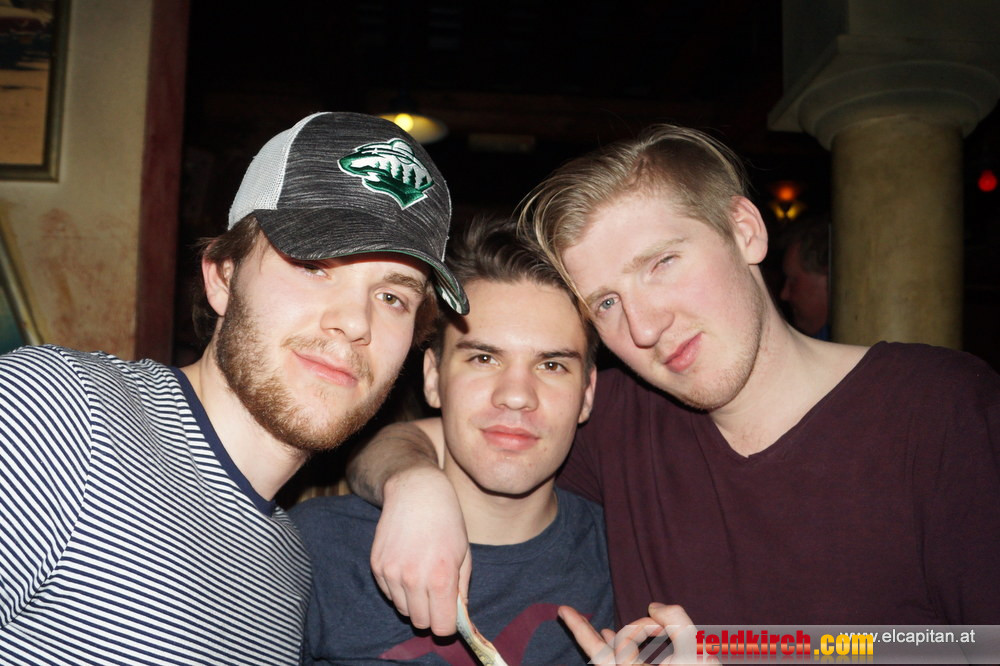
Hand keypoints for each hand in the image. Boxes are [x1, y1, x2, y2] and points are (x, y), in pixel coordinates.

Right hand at [370, 465, 470, 635]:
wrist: (417, 492)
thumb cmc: (447, 521)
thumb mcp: (464, 554)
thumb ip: (460, 590)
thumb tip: (457, 616)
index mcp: (441, 577)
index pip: (441, 628)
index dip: (447, 624)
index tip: (449, 615)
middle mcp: (414, 579)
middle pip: (421, 623)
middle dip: (431, 613)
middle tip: (437, 594)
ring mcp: (392, 573)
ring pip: (403, 610)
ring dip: (414, 601)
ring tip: (422, 575)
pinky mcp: (377, 566)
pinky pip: (389, 594)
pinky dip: (399, 588)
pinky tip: (408, 564)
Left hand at [559, 603, 713, 664]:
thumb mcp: (696, 651)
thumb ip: (677, 622)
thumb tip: (653, 606)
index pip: (626, 640)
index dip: (641, 625)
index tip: (659, 623)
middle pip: (597, 655)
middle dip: (582, 631)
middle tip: (563, 611)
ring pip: (606, 660)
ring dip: (595, 640)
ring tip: (576, 622)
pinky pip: (616, 663)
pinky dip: (612, 649)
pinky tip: (607, 636)